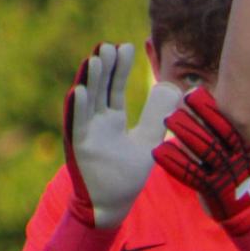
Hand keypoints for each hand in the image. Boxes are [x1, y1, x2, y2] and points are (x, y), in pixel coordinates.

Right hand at [64, 44, 181, 228]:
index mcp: (111, 119)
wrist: (112, 205)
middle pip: (99, 89)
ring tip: (95, 58)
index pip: (114, 88)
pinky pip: (76, 124)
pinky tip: (79, 90)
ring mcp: (85, 133)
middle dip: (104, 67)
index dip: (119, 69)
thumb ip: (155, 117)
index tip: (126, 46)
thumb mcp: (147, 142)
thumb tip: (173, 89)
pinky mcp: (78, 147)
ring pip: (86, 101)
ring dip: (89, 80)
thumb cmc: (126, 176)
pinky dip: (77, 108)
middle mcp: (95, 122)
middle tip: (108, 45)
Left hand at [154, 86, 249, 231]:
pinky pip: (190, 174)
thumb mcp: (239, 145)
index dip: (209, 108)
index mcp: (245, 142)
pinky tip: (158, 151)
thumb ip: (222, 124)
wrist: (245, 205)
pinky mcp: (211, 189)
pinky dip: (173, 162)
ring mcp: (225, 174)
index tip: (192, 94)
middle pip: (217, 134)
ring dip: (185, 133)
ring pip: (205, 151)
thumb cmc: (235, 166)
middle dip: (194, 119)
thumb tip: (194, 94)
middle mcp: (238, 156)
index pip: (228, 121)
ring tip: (167, 119)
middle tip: (174, 107)